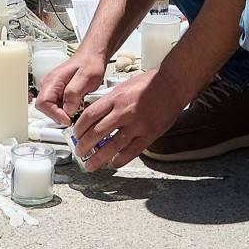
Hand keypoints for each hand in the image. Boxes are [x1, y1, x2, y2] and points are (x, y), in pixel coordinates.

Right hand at [33, 49, 107, 124]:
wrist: (92, 56)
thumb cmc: (90, 63)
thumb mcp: (86, 77)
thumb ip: (74, 93)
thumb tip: (67, 110)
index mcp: (53, 80)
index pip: (43, 103)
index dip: (54, 114)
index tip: (68, 119)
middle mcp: (49, 84)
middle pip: (45, 108)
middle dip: (59, 115)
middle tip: (74, 116)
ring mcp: (53, 88)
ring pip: (51, 108)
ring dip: (64, 113)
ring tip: (78, 108)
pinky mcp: (58, 92)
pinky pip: (58, 106)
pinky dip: (67, 109)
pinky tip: (77, 105)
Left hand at [70, 69, 187, 171]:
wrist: (173, 84)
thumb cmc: (150, 83)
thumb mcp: (123, 87)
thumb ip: (110, 101)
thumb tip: (94, 116)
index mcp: (116, 98)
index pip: (90, 116)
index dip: (79, 129)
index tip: (76, 135)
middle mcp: (124, 112)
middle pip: (97, 133)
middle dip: (84, 146)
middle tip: (79, 153)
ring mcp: (137, 125)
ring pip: (112, 146)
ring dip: (98, 158)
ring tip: (91, 165)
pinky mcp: (149, 134)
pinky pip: (131, 152)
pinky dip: (120, 160)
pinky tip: (113, 163)